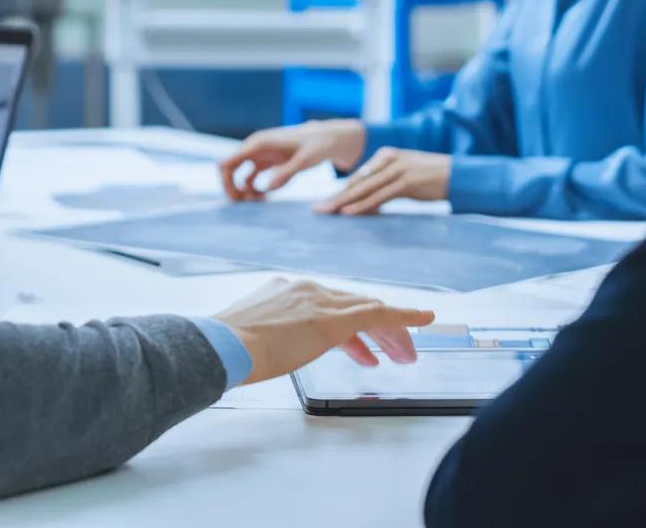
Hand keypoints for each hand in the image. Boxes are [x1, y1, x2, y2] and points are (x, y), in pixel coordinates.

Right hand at [212, 277, 433, 383]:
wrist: (222, 345)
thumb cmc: (230, 348)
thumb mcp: (255, 335)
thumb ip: (273, 334)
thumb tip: (273, 349)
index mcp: (287, 290)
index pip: (331, 305)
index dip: (352, 325)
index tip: (363, 341)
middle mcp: (307, 290)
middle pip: (355, 305)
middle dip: (378, 329)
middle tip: (396, 350)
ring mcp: (319, 301)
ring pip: (368, 310)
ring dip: (391, 332)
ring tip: (406, 354)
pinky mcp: (332, 318)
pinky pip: (377, 314)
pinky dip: (403, 316)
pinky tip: (423, 319)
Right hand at [219, 120, 366, 200]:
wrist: (329, 139)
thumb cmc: (318, 145)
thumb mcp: (305, 160)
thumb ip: (287, 173)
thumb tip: (267, 188)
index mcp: (259, 144)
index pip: (227, 162)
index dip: (226, 182)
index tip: (237, 200)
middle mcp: (255, 148)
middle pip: (229, 169)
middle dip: (233, 189)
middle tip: (247, 206)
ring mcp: (261, 155)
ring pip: (239, 175)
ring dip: (244, 191)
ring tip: (259, 203)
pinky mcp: (268, 162)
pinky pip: (252, 177)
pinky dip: (254, 189)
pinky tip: (266, 197)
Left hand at [313, 148, 451, 214]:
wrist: (457, 174)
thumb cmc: (429, 178)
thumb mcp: (403, 178)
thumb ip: (384, 187)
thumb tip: (366, 205)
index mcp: (385, 156)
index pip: (358, 178)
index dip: (340, 192)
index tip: (325, 204)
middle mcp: (388, 160)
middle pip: (357, 182)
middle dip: (336, 197)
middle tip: (318, 210)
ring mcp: (397, 169)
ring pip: (365, 188)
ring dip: (344, 202)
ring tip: (328, 212)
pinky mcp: (406, 181)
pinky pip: (380, 195)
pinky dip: (363, 205)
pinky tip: (350, 212)